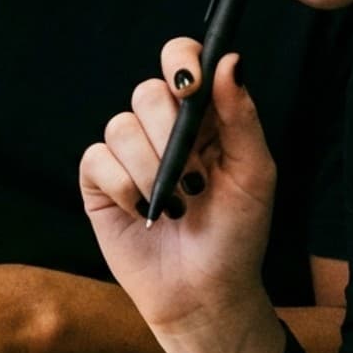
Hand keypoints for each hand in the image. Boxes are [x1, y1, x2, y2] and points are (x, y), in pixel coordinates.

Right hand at [79, 38, 286, 352]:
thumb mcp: (255, 174)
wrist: (205, 292)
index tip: (191, 86)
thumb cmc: (237, 236)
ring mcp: (127, 155)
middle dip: (170, 132)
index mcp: (203, 118)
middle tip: (194, 176)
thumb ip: (241, 116)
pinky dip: (122, 187)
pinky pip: (97, 159)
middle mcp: (162, 129)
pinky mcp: (99, 183)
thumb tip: (229, 60)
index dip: (181, 62)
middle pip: (147, 91)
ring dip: (151, 170)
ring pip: (121, 126)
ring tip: (174, 204)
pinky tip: (142, 212)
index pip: (183, 62)